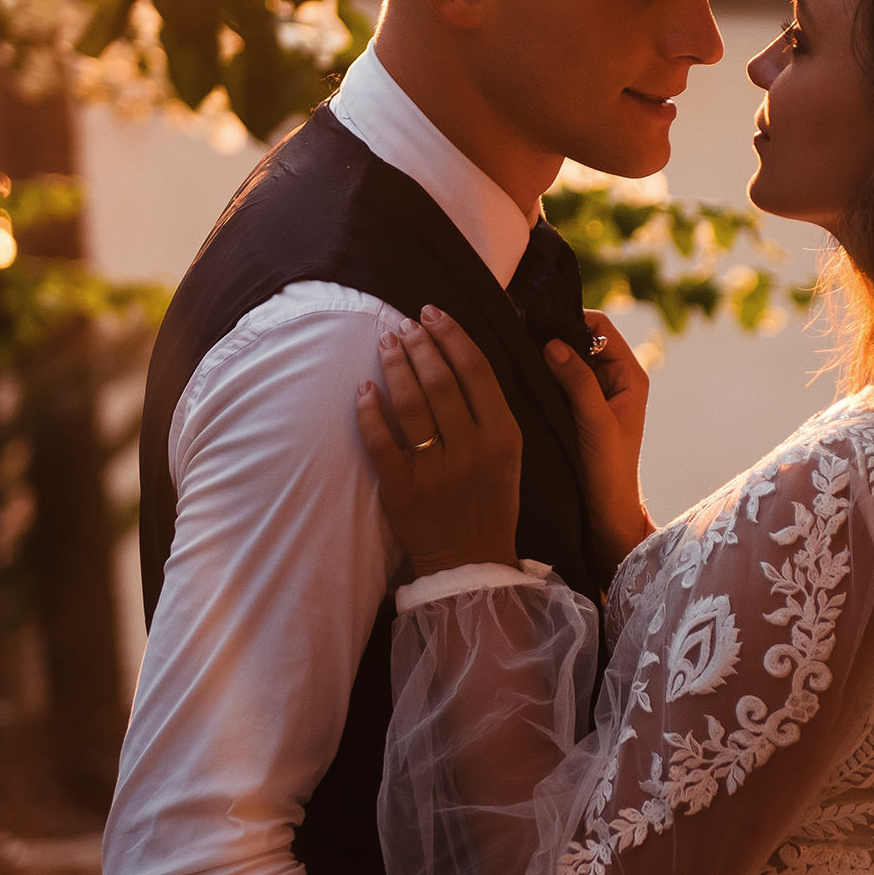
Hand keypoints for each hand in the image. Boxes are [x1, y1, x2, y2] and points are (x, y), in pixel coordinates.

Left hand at [356, 306, 521, 577]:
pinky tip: (364, 388)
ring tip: (386, 342)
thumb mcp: (509, 453)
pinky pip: (380, 442)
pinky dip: (369, 411)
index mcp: (503, 435)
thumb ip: (490, 410)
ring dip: (395, 365)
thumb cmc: (490, 501)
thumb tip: (458, 356)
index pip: (475, 369)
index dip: (451, 334)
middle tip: (404, 324)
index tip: (432, 313)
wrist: (471, 562)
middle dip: (419, 344)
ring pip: (410, 403)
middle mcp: (472, 449)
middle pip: (440, 379)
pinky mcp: (403, 491)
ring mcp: (436, 471)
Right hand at [544, 326, 653, 584]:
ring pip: (567, 357)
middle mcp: (615, 378)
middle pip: (581, 338)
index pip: (600, 326)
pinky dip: (543, 374)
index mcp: (631, 375)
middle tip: (520, 337)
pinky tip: (522, 377)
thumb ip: (578, 381)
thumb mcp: (595, 423)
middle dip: (554, 336)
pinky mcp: (578, 407)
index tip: (538, 324)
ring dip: (546, 356)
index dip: (572, 319)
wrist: (606, 511)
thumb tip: (552, 344)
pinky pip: (560, 378)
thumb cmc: (609, 471)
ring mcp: (595, 392)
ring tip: (517, 355)